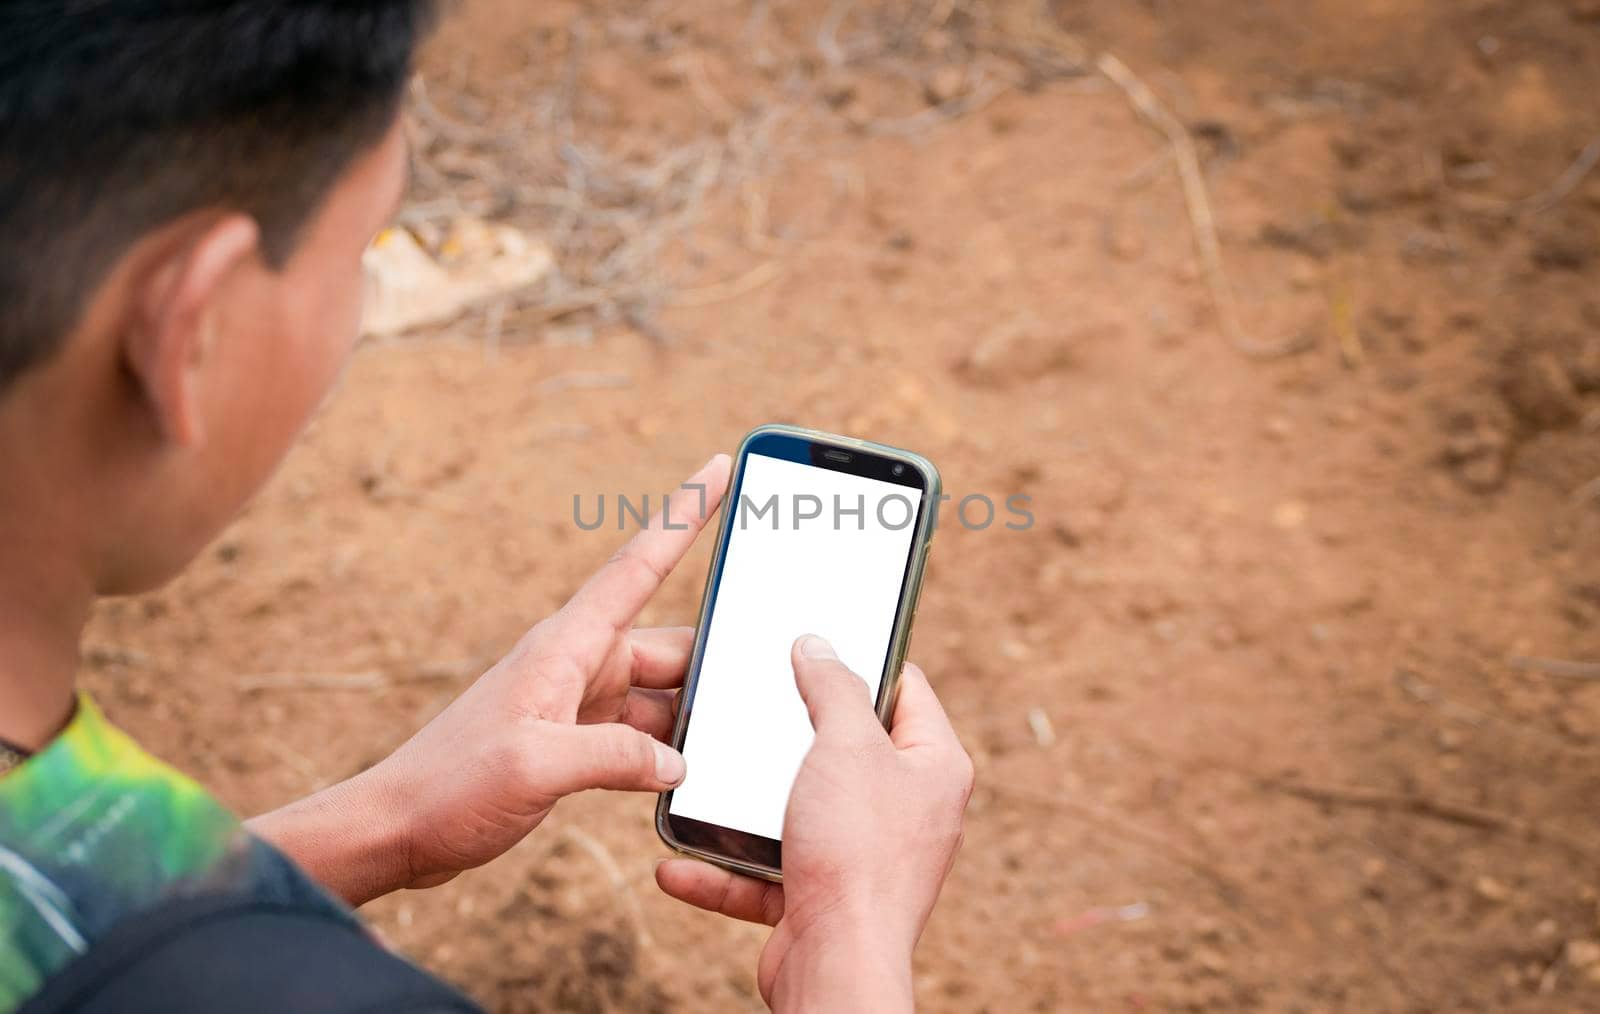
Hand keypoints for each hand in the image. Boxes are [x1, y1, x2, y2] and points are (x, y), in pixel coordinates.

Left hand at [250, 454, 731, 904]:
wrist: (398, 828)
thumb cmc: (450, 784)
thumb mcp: (536, 766)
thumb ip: (616, 759)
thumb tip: (679, 763)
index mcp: (568, 647)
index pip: (640, 565)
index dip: (685, 514)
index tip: (720, 466)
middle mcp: (580, 665)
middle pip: (671, 644)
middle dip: (717, 657)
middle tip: (769, 677)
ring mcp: (580, 704)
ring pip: (663, 694)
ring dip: (694, 716)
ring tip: (739, 738)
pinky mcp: (576, 743)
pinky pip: (642, 735)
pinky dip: (668, 753)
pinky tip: (692, 776)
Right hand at [655, 636, 973, 1011]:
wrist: (836, 965)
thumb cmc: (856, 854)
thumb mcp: (845, 744)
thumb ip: (833, 686)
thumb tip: (818, 646)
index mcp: (934, 765)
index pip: (905, 688)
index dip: (862, 659)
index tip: (815, 641)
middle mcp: (907, 810)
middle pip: (844, 748)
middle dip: (790, 733)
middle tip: (750, 704)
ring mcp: (864, 857)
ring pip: (797, 811)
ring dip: (744, 806)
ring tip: (702, 780)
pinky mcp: (821, 898)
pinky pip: (765, 872)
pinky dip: (723, 870)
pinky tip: (679, 862)